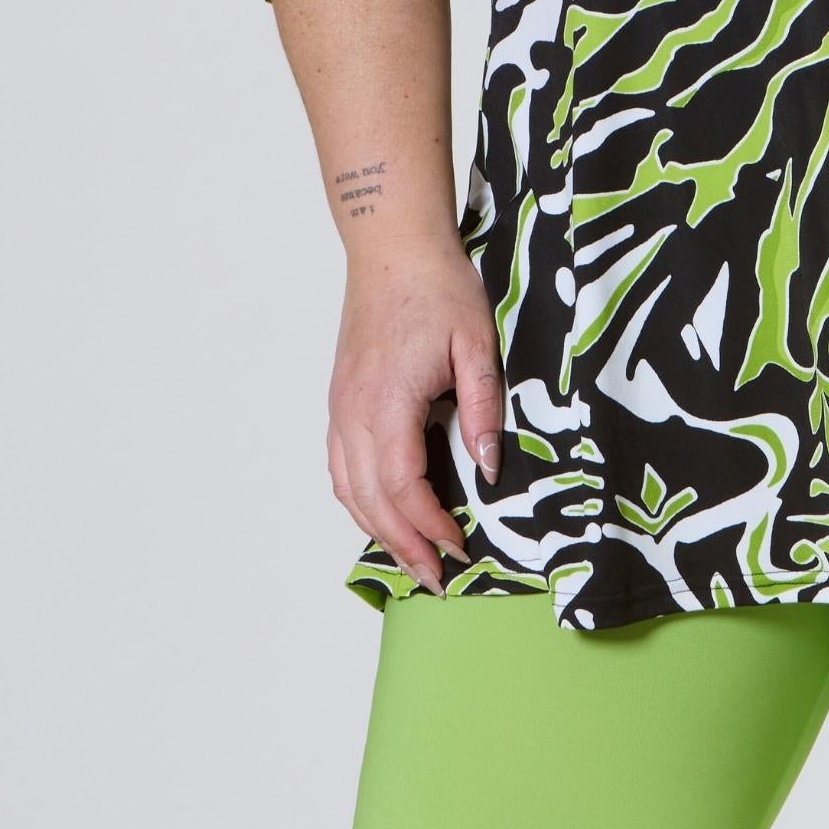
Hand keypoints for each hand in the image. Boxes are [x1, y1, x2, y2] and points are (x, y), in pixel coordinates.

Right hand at [326, 250, 504, 595]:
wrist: (392, 249)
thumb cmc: (438, 289)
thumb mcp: (478, 345)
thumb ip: (484, 409)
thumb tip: (489, 468)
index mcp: (388, 402)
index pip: (405, 486)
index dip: (431, 526)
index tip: (460, 549)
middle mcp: (354, 413)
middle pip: (372, 501)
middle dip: (405, 546)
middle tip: (437, 579)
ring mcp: (341, 409)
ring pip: (350, 490)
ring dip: (378, 531)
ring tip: (411, 560)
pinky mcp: (340, 402)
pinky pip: (341, 467)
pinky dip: (361, 501)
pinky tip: (383, 516)